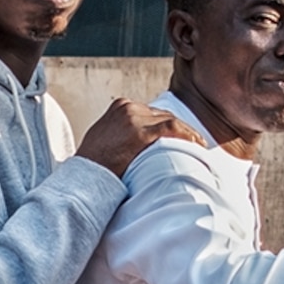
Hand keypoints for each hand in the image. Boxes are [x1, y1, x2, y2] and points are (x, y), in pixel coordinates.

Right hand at [74, 97, 196, 175]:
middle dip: (179, 130)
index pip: (152, 112)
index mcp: (119, 107)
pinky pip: (172, 128)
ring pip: (170, 120)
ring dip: (187, 133)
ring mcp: (133, 118)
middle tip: (193, 143)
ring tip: (198, 145)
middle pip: (162, 115)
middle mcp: (127, 107)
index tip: (180, 137)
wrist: (85, 176)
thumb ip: (123, 133)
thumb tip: (140, 143)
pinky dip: (187, 135)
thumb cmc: (94, 165)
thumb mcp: (106, 139)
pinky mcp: (139, 132)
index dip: (168, 126)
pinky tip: (196, 144)